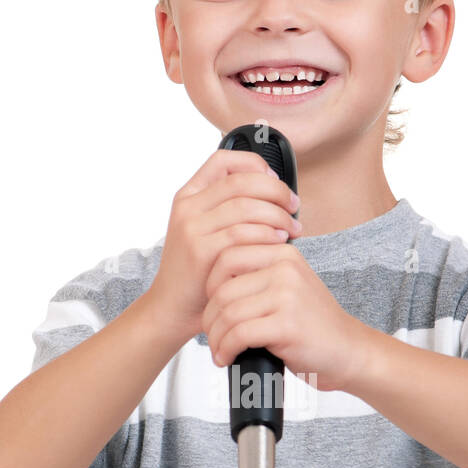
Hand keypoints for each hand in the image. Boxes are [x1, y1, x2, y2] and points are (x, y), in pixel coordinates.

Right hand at [149, 148, 302, 343]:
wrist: (173, 306)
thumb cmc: (199, 270)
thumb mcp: (207, 231)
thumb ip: (230, 209)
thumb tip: (276, 191)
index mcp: (189, 195)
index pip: (223, 160)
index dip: (255, 164)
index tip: (275, 180)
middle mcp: (187, 207)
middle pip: (240, 181)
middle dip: (276, 190)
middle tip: (294, 206)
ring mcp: (191, 228)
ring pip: (245, 206)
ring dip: (277, 215)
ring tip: (293, 228)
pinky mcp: (200, 251)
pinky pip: (242, 234)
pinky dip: (267, 234)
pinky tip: (280, 242)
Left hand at [202, 240, 370, 393]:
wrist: (348, 352)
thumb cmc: (314, 326)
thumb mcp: (289, 288)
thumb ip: (259, 277)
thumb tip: (210, 284)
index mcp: (283, 254)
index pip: (227, 256)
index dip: (209, 285)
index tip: (212, 308)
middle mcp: (285, 269)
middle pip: (222, 287)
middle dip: (209, 316)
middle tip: (211, 335)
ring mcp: (287, 295)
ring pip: (228, 313)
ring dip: (215, 337)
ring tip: (219, 351)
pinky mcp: (287, 325)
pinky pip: (239, 334)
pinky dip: (226, 349)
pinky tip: (227, 358)